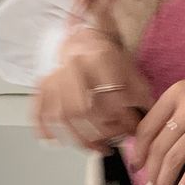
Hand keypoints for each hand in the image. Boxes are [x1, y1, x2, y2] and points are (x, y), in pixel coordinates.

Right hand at [34, 27, 154, 153]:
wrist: (85, 36)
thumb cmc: (109, 56)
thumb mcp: (131, 69)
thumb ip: (139, 94)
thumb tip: (144, 122)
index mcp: (99, 58)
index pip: (112, 98)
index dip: (125, 120)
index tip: (133, 131)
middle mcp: (73, 67)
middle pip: (82, 110)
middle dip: (101, 132)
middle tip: (115, 141)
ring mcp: (54, 77)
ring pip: (61, 115)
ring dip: (79, 138)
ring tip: (96, 148)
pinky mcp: (43, 85)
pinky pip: (39, 110)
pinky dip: (46, 129)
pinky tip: (58, 141)